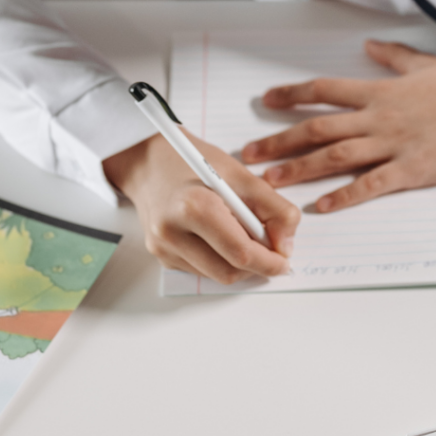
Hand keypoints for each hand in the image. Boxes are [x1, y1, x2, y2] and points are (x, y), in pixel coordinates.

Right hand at [104, 132, 300, 283]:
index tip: (284, 260)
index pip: (240, 252)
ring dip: (238, 264)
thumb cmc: (194, 162)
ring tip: (244, 235)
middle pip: (229, 271)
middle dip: (256, 265)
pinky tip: (220, 236)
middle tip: (271, 250)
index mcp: (194, 206)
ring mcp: (163, 247)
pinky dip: (219, 259)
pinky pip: (201, 270)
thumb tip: (286, 244)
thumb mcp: (240, 174)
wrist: (149, 161)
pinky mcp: (160, 255)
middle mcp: (173, 232)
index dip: (269, 261)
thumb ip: (273, 207)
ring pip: (216, 275)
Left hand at [240, 40, 435, 211]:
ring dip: (300, 169)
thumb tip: (368, 45)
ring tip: (271, 182)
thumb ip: (392, 56)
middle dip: (279, 140)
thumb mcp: (424, 64)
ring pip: (336, 157)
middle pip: (318, 129)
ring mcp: (394, 144)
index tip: (266, 100)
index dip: (292, 95)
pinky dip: (346, 196)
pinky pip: (372, 185)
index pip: (324, 90)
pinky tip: (323, 207)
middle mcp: (379, 118)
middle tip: (249, 154)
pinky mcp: (412, 170)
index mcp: (379, 92)